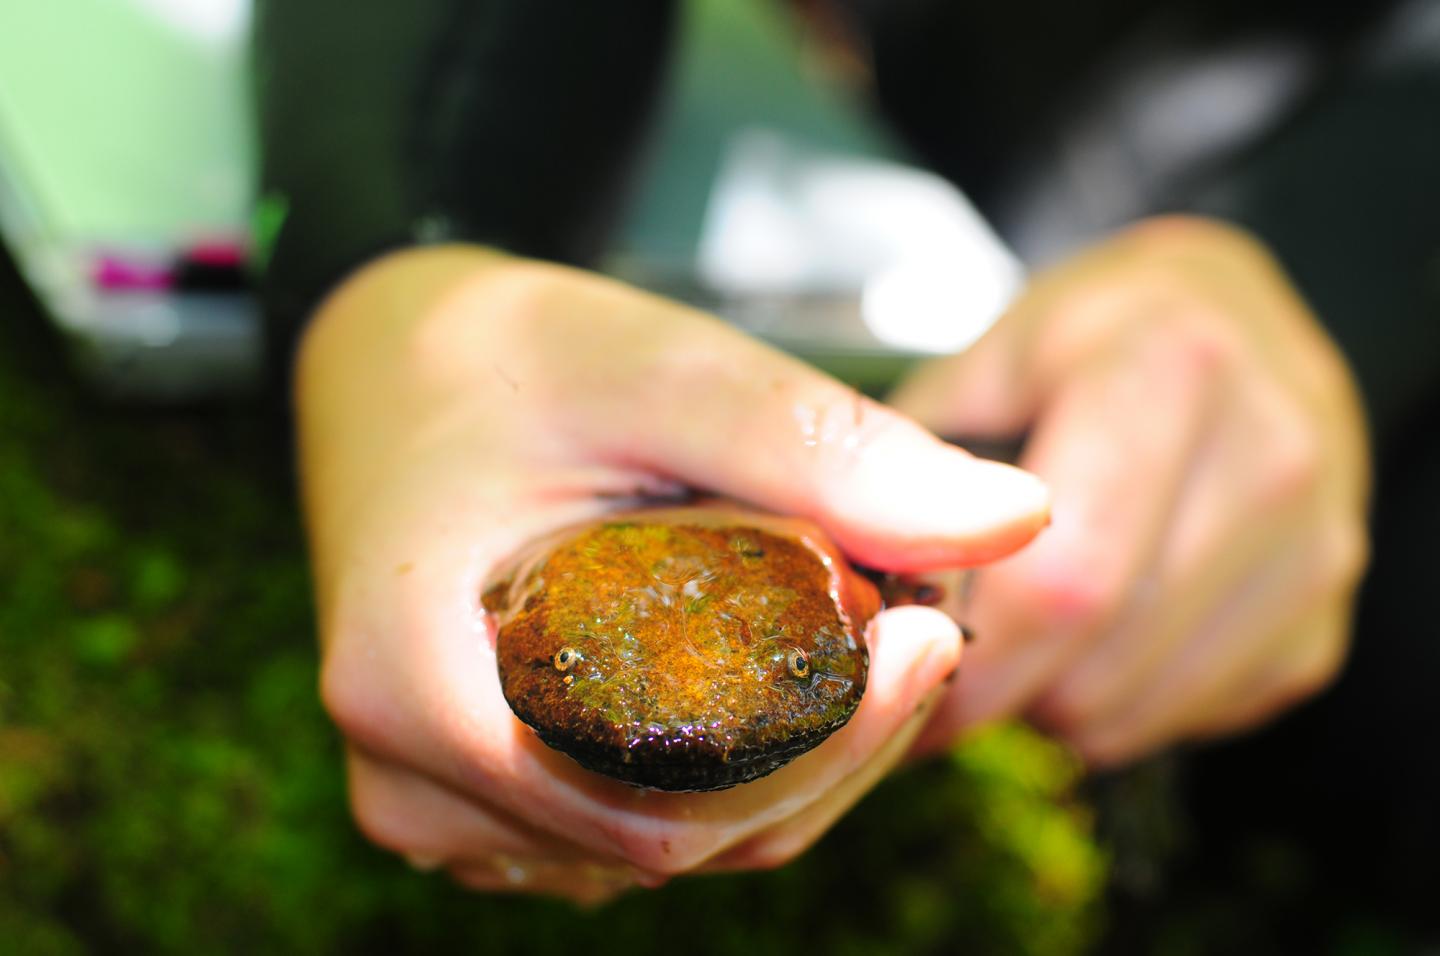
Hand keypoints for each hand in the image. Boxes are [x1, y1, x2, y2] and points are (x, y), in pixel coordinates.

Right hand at [296, 245, 1049, 902]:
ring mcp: (442, 800)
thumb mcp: (660, 369)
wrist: (390, 364)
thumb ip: (824, 446)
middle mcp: (416, 778)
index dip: (829, 748)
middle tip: (922, 622)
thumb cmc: (502, 356)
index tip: (925, 632)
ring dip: (792, 767)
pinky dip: (727, 777)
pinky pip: (631, 832)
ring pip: (670, 849)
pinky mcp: (477, 792)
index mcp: (419, 688)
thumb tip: (1013, 519)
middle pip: (683, 843)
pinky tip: (782, 682)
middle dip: (833, 754)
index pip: (670, 809)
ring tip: (860, 640)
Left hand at [892, 216, 1369, 764]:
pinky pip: (1183, 719)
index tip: (892, 665)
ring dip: (1045, 702)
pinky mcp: (1324, 621)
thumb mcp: (980, 363)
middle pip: (1096, 659)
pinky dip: (1112, 707)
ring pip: (1135, 707)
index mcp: (1170, 369)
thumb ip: (911, 466)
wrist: (1234, 324)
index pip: (1059, 577)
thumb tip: (857, 593)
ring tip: (1014, 632)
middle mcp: (1272, 457)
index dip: (960, 652)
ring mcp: (1315, 547)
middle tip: (935, 658)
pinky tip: (1090, 636)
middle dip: (992, 688)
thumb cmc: (1082, 343)